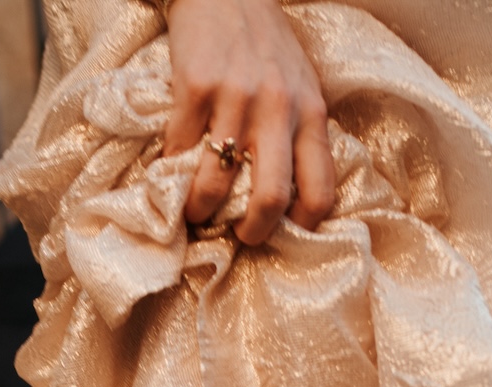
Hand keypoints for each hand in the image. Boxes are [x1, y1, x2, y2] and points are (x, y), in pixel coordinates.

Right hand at [163, 0, 334, 245]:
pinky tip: (171, 172)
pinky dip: (171, 172)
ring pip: (217, 184)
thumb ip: (301, 134)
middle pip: (271, 198)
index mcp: (311, 113)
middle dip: (252, 232)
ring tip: (196, 210)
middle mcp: (279, 109)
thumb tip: (290, 199)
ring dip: (201, 210)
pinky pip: (180, 150)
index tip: (282, 232)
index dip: (302, 226)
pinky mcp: (197, 87)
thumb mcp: (302, 87)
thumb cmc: (266, 46)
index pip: (320, 190)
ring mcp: (237, 98)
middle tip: (238, 235)